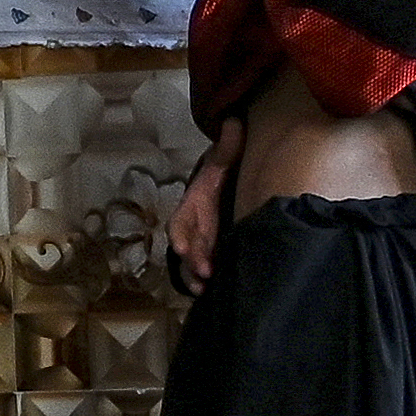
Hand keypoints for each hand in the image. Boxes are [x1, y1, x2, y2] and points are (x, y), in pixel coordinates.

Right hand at [168, 118, 243, 296]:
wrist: (229, 180)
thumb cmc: (224, 170)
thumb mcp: (225, 157)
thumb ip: (229, 145)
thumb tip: (234, 123)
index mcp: (194, 203)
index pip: (181, 220)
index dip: (182, 234)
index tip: (184, 247)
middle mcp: (194, 224)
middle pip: (187, 245)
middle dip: (192, 260)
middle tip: (205, 272)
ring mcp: (202, 239)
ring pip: (191, 260)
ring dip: (194, 274)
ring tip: (203, 288)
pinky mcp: (213, 249)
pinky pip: (204, 266)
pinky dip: (203, 279)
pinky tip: (210, 292)